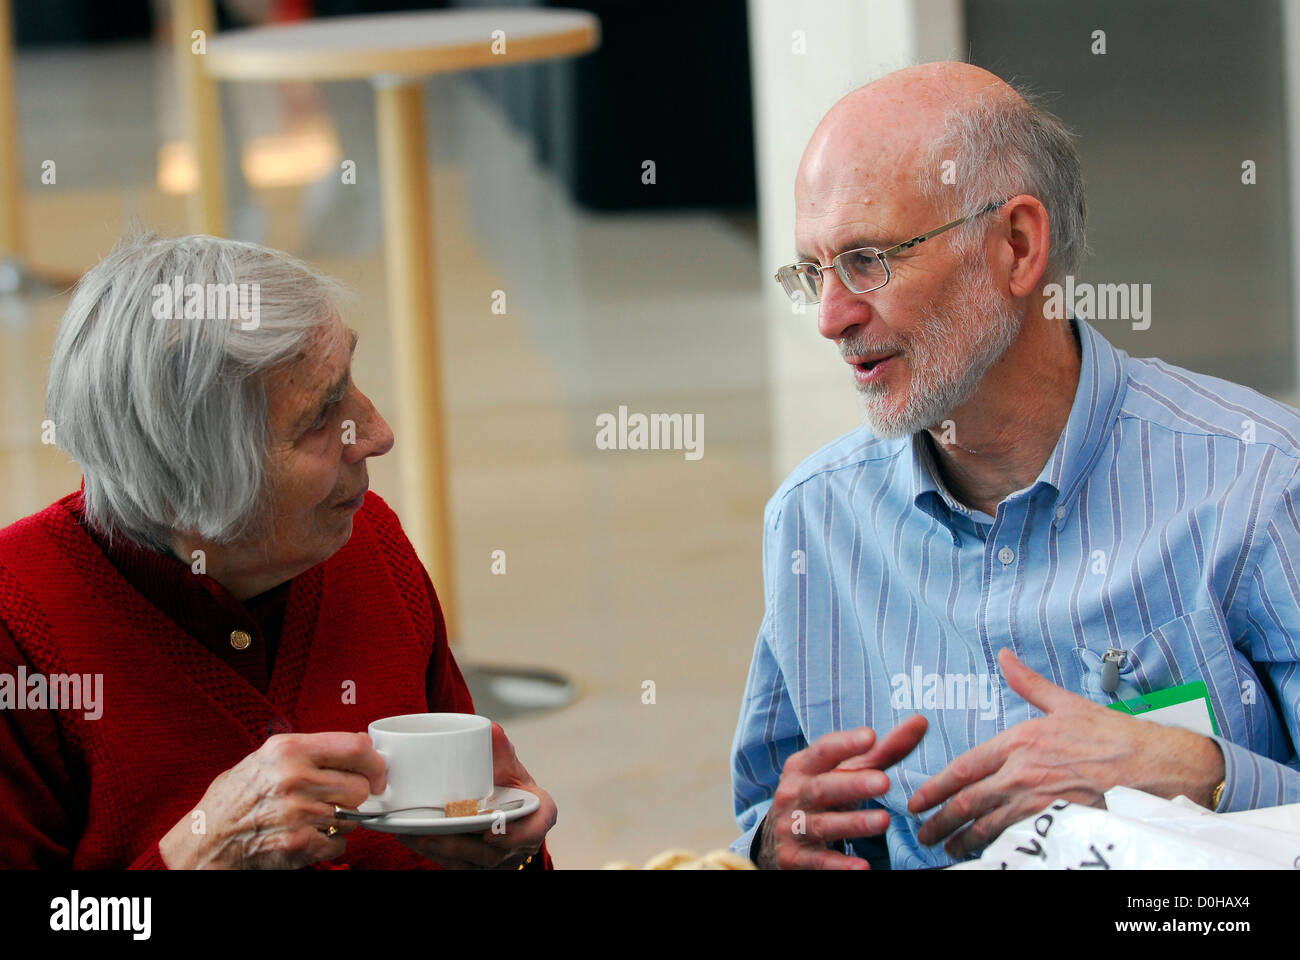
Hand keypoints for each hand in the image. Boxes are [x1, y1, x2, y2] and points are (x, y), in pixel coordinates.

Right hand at [159, 732, 384, 868]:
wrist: (206, 838)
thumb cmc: (236, 797)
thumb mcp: (267, 757)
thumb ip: (310, 751)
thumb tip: (358, 750)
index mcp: (288, 749)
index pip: (356, 748)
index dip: (375, 762)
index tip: (377, 772)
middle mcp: (294, 778)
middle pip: (360, 786)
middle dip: (356, 796)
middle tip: (339, 799)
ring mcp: (297, 812)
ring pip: (352, 817)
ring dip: (341, 821)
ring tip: (314, 817)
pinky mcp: (298, 843)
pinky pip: (339, 842)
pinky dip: (329, 843)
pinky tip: (308, 835)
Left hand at [396, 722, 556, 868]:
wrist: (498, 803)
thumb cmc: (507, 784)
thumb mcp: (509, 766)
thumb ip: (501, 749)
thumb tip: (491, 730)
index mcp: (536, 815)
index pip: (537, 829)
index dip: (518, 837)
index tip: (490, 833)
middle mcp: (519, 843)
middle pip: (494, 854)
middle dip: (463, 847)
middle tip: (438, 833)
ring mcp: (498, 859)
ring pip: (472, 863)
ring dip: (444, 852)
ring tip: (420, 835)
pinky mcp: (476, 866)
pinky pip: (456, 866)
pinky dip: (434, 853)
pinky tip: (412, 837)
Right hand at [756, 714, 927, 869]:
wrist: (777, 839)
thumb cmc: (822, 796)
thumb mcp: (844, 772)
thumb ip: (883, 751)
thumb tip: (921, 721)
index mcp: (803, 766)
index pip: (823, 751)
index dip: (845, 743)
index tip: (870, 736)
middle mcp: (794, 794)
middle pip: (823, 787)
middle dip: (853, 784)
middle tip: (884, 782)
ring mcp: (792, 826)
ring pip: (823, 825)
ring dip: (853, 823)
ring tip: (883, 821)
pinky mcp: (794, 858)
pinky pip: (818, 861)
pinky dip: (839, 865)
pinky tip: (862, 867)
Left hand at [908, 647, 1225, 858]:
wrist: (1159, 765)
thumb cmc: (1115, 735)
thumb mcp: (1066, 704)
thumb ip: (1029, 684)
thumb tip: (1006, 658)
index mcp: (1020, 741)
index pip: (964, 768)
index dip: (935, 787)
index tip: (918, 800)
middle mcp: (1024, 771)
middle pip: (968, 802)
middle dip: (940, 821)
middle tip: (923, 832)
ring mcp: (1040, 800)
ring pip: (987, 826)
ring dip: (961, 840)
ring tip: (947, 848)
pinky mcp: (1058, 822)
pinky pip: (1016, 840)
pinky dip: (995, 849)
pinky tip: (984, 855)